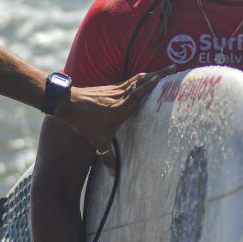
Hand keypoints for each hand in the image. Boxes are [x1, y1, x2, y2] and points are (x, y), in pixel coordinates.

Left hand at [55, 66, 175, 165]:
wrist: (68, 105)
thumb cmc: (84, 122)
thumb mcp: (98, 142)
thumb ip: (108, 157)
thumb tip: (114, 175)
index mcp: (121, 108)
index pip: (141, 93)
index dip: (153, 84)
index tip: (165, 76)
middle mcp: (120, 95)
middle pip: (143, 81)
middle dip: (160, 73)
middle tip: (174, 67)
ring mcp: (115, 89)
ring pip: (137, 79)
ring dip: (151, 74)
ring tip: (164, 71)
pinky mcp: (109, 88)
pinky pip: (129, 81)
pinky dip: (139, 78)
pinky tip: (144, 78)